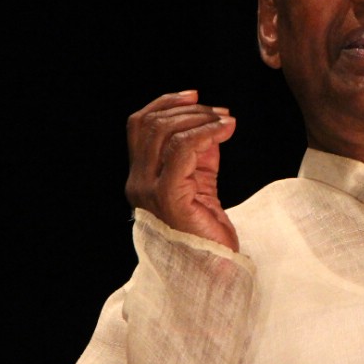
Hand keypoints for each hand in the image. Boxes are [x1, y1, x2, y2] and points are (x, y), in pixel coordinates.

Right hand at [124, 90, 238, 250]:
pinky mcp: (170, 198)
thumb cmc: (207, 228)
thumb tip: (211, 120)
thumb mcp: (201, 180)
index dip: (165, 103)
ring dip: (200, 119)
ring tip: (225, 121)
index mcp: (141, 177)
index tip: (194, 96)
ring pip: (165, 133)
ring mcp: (150, 191)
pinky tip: (225, 131)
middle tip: (219, 113)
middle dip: (189, 110)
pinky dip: (206, 133)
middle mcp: (138, 182)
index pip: (139, 125)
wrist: (211, 267)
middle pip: (151, 124)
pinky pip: (183, 152)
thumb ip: (199, 151)